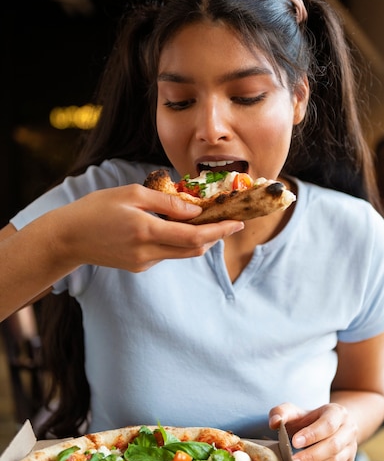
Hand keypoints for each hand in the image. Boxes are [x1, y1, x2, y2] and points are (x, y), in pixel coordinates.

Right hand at [57, 184, 244, 271]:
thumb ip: (166, 203)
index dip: (219, 231)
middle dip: (215, 236)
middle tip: (229, 220)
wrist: (69, 237)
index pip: (194, 237)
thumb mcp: (132, 194)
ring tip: (208, 220)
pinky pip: (167, 254)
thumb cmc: (97, 209)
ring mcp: (143, 263)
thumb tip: (195, 209)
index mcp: (146, 231)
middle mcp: (147, 252)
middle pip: (193, 249)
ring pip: (182, 253)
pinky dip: (179, 241)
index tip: (237, 222)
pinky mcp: (139, 266)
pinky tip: (177, 226)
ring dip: (198, 239)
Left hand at [269, 402, 357, 460]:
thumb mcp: (295, 411)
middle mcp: (348, 430)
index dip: (312, 434)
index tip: (295, 442)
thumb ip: (282, 412)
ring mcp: (351, 448)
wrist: (330, 426)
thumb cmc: (309, 419)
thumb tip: (274, 422)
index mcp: (338, 413)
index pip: (328, 424)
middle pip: (333, 445)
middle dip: (311, 456)